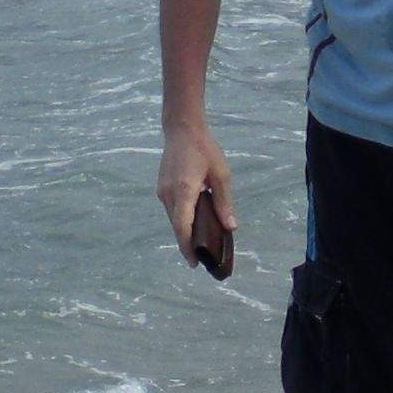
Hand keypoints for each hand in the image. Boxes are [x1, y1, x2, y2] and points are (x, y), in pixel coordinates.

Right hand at [159, 125, 235, 260]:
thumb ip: (224, 202)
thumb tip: (231, 227)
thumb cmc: (205, 149)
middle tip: (203, 257)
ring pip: (173, 219)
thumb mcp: (221, 174)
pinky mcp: (161, 188)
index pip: (182, 226)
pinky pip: (172, 210)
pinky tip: (194, 223)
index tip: (194, 262)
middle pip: (177, 226)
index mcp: (185, 190)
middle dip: (187, 244)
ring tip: (200, 243)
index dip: (187, 246)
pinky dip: (181, 220)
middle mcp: (169, 193)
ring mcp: (162, 191)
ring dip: (184, 232)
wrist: (182, 129)